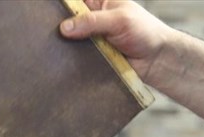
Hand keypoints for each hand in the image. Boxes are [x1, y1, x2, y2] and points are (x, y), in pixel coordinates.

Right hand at [60, 0, 176, 85]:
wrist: (156, 61)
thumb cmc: (145, 32)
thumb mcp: (119, 20)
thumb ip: (92, 21)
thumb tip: (64, 27)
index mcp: (99, 3)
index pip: (75, 1)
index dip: (62, 6)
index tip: (49, 13)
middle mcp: (92, 20)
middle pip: (68, 21)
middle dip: (59, 27)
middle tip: (47, 34)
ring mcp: (91, 40)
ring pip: (69, 42)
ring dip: (64, 47)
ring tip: (51, 49)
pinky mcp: (91, 58)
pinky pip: (76, 59)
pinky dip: (71, 62)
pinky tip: (62, 63)